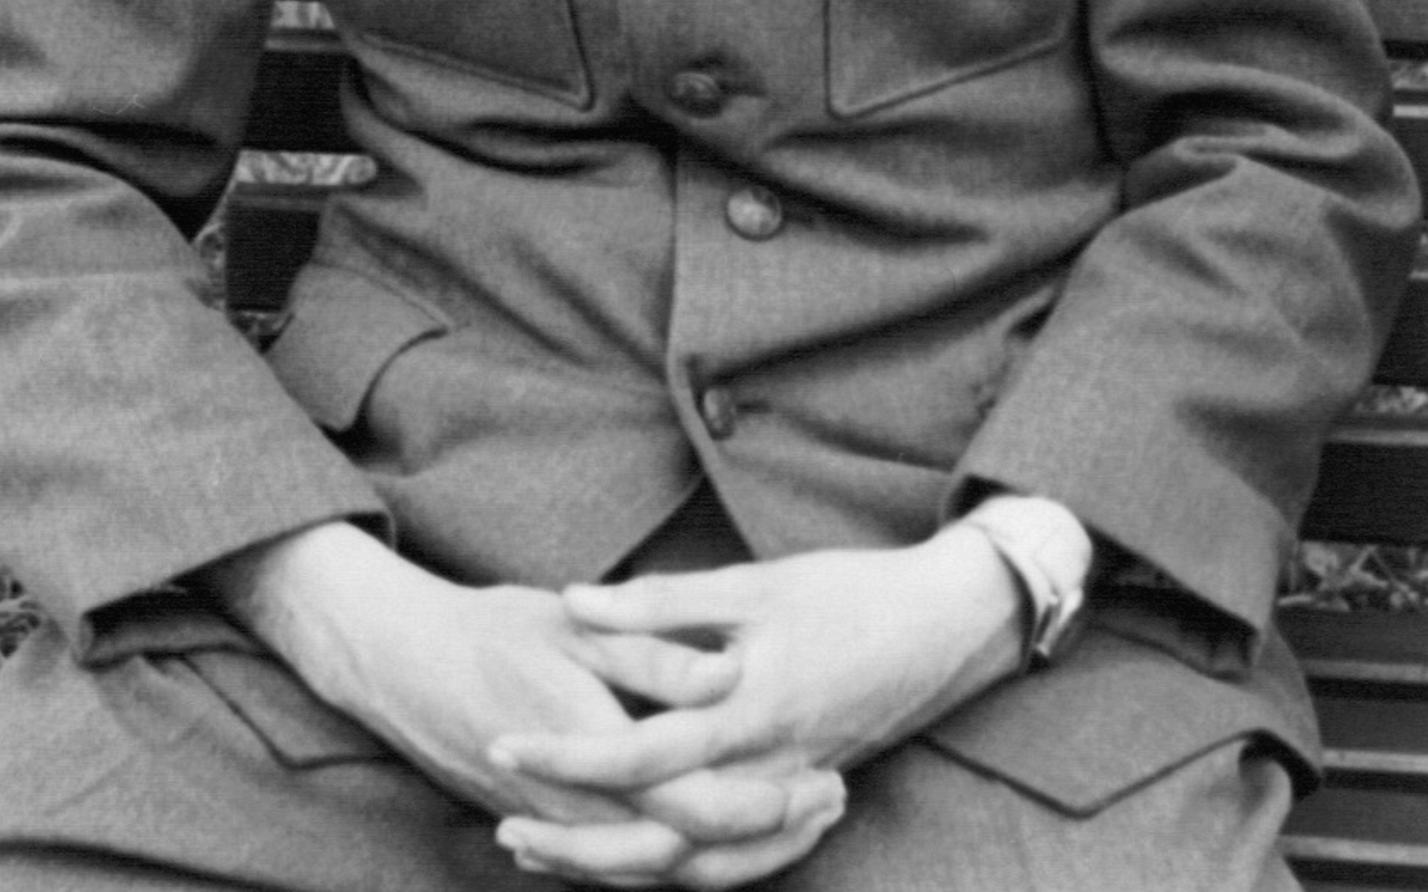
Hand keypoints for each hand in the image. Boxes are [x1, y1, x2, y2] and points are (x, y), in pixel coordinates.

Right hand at [203, 523, 840, 882]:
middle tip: (827, 801)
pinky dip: (682, 869)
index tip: (817, 777)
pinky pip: (626, 874)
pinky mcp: (553, 833)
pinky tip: (725, 845)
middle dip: (765, 840)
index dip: (761, 805)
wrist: (403, 666)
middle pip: (688, 859)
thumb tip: (729, 668)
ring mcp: (563, 828)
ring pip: (660, 878)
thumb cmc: (492, 630)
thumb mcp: (576, 622)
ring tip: (796, 821)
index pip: (692, 807)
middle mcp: (579, 805)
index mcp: (592, 746)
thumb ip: (654, 649)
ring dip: (732, 857)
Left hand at [492, 529, 1025, 881]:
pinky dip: (674, 872)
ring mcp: (784, 798)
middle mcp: (765, 772)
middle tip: (507, 827)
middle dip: (577, 843)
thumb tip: (575, 600)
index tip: (506, 740)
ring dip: (615, 869)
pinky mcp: (796, 802)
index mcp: (748, 711)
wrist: (941, 629)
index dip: (568, 753)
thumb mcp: (754, 583)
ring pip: (693, 871)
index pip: (640, 753)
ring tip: (543, 852)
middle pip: (658, 842)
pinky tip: (626, 859)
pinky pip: (731, 864)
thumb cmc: (847, 593)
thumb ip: (663, 601)